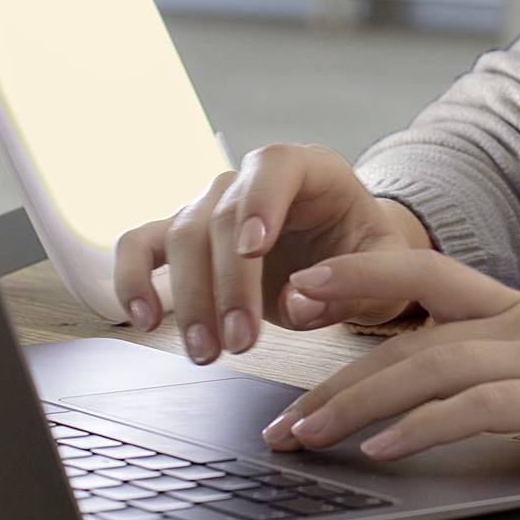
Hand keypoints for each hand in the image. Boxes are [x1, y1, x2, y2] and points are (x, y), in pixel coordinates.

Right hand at [110, 142, 436, 364]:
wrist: (346, 257)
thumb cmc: (367, 254)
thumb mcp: (387, 268)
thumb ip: (355, 281)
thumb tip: (299, 300)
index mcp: (312, 170)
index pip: (276, 168)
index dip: (260, 203)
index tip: (253, 250)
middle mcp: (252, 179)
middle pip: (221, 216)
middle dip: (227, 286)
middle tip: (241, 344)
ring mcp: (212, 204)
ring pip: (181, 235)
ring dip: (189, 299)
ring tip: (207, 352)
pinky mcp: (184, 237)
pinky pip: (140, 244)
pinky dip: (132, 277)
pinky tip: (144, 319)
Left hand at [256, 246, 519, 480]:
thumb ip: (512, 374)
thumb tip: (440, 401)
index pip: (425, 281)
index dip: (359, 280)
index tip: (297, 298)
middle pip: (409, 329)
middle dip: (332, 368)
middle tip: (273, 412)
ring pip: (432, 365)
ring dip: (358, 402)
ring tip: (306, 437)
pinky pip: (482, 406)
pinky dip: (425, 427)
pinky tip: (386, 450)